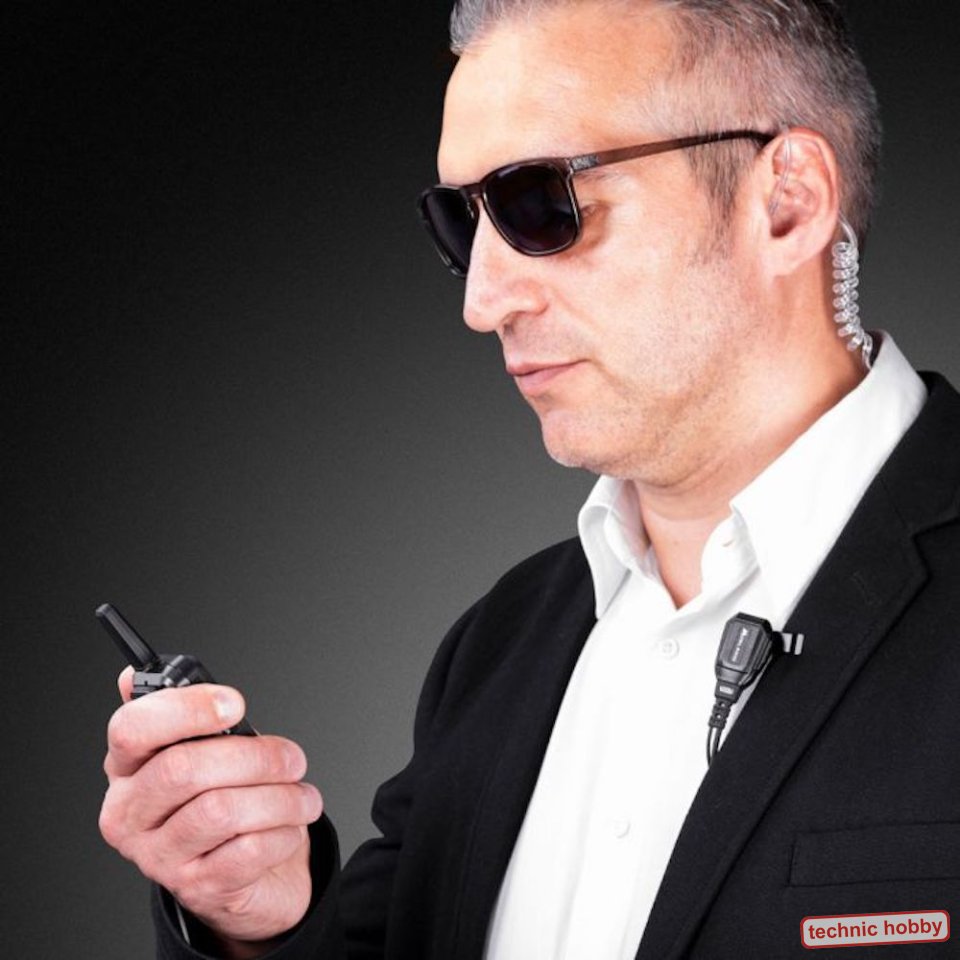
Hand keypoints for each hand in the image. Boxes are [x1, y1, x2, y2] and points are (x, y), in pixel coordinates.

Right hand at [99, 668, 322, 953]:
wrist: (250, 874)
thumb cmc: (227, 795)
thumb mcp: (211, 749)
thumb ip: (189, 713)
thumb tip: (136, 676)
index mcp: (127, 767)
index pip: (131, 730)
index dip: (185, 710)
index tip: (235, 703)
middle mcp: (130, 813)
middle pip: (184, 769)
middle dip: (254, 757)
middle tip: (292, 758)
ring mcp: (158, 856)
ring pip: (220, 811)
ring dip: (279, 798)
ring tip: (303, 796)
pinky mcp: (195, 888)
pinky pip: (245, 851)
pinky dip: (282, 833)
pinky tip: (291, 827)